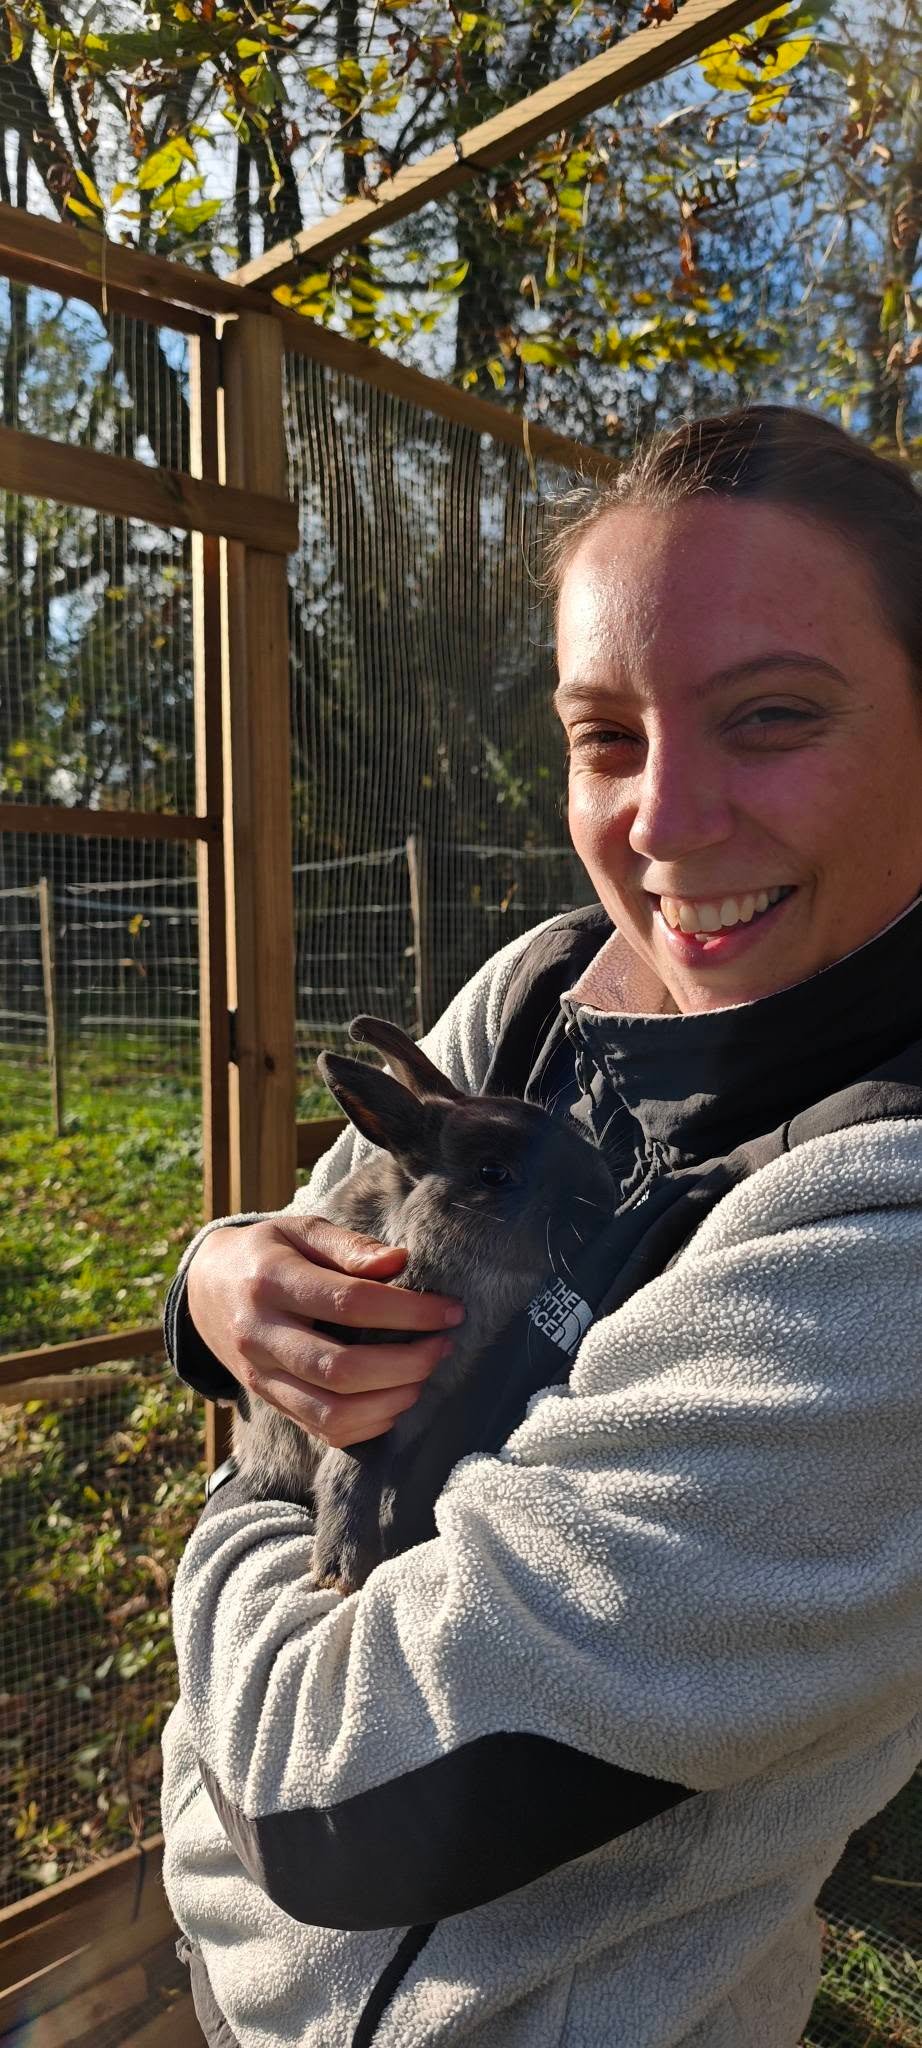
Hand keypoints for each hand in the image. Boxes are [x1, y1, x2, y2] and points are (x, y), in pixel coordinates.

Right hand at [186, 1215, 464, 1447]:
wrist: (205, 1290)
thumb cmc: (267, 1253)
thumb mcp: (301, 1230)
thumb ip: (349, 1246)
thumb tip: (400, 1261)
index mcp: (270, 1282)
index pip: (350, 1304)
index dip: (409, 1311)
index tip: (450, 1311)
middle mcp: (260, 1335)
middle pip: (341, 1369)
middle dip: (407, 1364)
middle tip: (442, 1346)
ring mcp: (262, 1377)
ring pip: (332, 1412)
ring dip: (391, 1401)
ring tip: (422, 1376)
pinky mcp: (271, 1403)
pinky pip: (324, 1431)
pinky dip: (369, 1425)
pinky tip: (394, 1400)